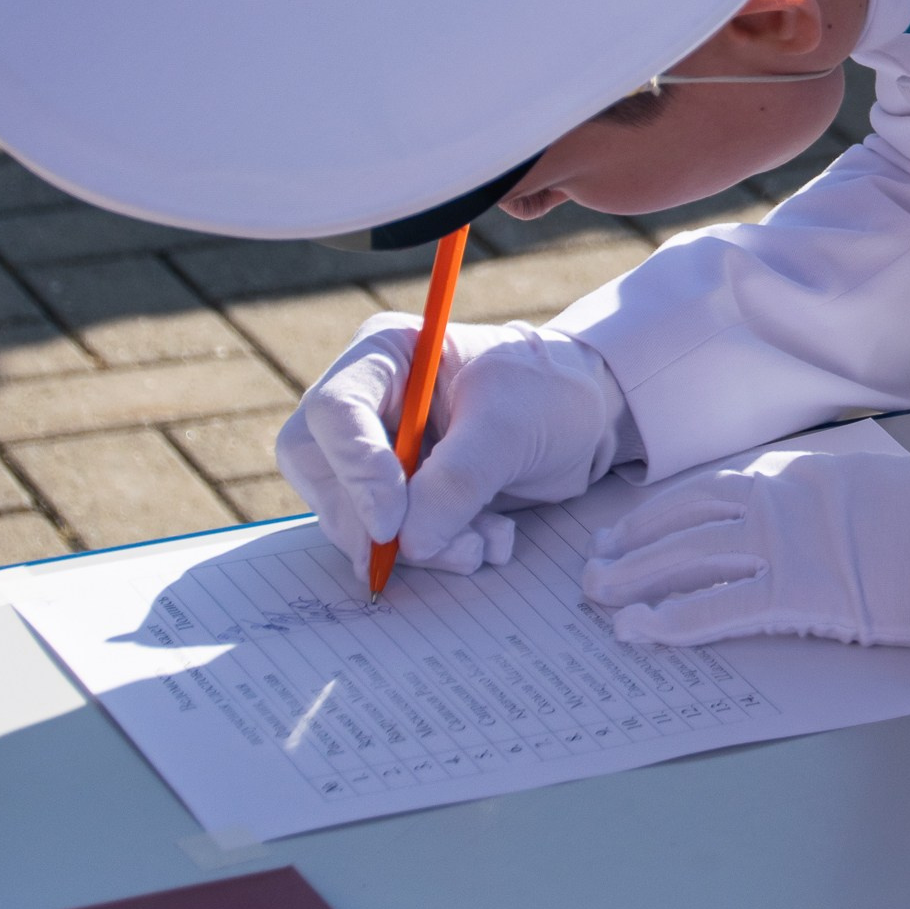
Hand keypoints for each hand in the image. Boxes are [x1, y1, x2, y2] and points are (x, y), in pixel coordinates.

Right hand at [276, 316, 623, 573]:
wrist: (585, 416)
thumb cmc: (548, 392)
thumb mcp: (511, 425)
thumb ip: (459, 478)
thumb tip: (408, 542)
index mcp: (385, 356)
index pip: (334, 412)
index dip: (354, 470)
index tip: (391, 523)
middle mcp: (368, 403)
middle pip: (324, 471)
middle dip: (372, 523)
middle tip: (423, 551)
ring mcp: (379, 452)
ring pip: (354, 517)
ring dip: (414, 547)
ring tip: (480, 544)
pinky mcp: (400, 496)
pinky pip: (391, 540)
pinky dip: (436, 552)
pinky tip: (487, 541)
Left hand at [582, 447, 909, 649]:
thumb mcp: (883, 496)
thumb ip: (836, 508)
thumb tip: (817, 533)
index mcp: (804, 476)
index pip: (715, 491)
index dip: (664, 513)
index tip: (631, 528)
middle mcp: (784, 502)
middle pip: (688, 522)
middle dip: (635, 546)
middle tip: (596, 566)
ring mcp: (789, 546)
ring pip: (688, 559)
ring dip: (636, 579)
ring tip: (600, 597)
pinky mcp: (799, 595)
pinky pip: (719, 609)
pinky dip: (672, 621)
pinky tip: (639, 632)